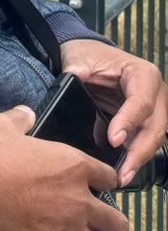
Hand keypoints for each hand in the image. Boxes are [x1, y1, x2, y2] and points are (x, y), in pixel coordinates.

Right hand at [0, 105, 127, 230]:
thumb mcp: (1, 126)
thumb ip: (20, 119)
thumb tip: (27, 113)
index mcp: (74, 166)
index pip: (110, 177)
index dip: (103, 181)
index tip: (94, 184)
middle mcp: (80, 202)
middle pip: (118, 223)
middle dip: (107, 224)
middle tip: (90, 221)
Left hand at [63, 38, 167, 185]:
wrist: (89, 53)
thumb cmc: (87, 54)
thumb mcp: (79, 59)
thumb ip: (77, 72)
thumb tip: (73, 81)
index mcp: (143, 74)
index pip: (141, 103)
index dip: (129, 123)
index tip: (113, 140)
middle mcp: (156, 92)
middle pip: (156, 127)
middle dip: (140, 151)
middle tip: (123, 171)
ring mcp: (155, 108)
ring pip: (155, 138)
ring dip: (140, 158)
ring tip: (123, 177)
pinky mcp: (146, 120)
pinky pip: (145, 140)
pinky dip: (135, 155)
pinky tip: (123, 170)